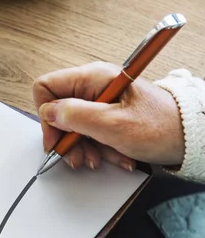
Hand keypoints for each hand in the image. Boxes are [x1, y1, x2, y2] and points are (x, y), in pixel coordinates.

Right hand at [33, 62, 184, 170]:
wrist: (190, 136)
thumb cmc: (160, 126)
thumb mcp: (112, 124)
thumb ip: (75, 116)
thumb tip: (49, 113)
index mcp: (92, 78)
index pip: (46, 87)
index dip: (47, 115)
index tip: (56, 138)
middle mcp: (93, 86)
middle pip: (59, 111)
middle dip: (67, 139)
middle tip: (78, 156)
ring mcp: (100, 100)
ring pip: (73, 126)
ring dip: (83, 147)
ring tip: (100, 159)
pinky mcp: (107, 114)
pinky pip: (90, 132)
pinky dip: (98, 148)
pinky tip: (113, 156)